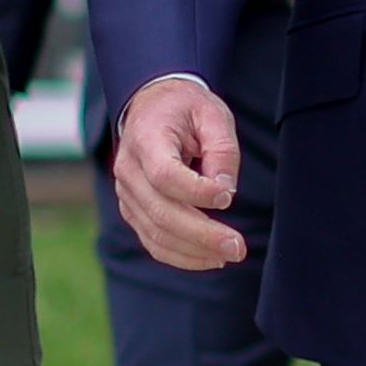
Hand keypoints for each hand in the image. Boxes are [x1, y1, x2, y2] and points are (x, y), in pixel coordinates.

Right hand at [108, 73, 248, 270]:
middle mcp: (128, 170)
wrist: (152, 107)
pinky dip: (181, 255)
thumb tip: (226, 191)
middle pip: (161, 212)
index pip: (164, 175)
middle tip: (238, 247)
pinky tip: (210, 258)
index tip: (227, 196)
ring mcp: (127, 194)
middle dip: (202, 235)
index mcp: (146, 139)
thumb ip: (222, 150)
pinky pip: (153, 240)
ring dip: (194, 251)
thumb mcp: (212, 114)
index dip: (196, 192)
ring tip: (230, 254)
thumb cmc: (185, 110)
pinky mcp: (133, 210)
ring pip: (156, 233)